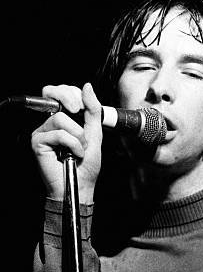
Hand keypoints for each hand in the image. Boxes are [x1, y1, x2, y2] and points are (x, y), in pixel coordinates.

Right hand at [31, 83, 102, 202]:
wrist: (82, 184)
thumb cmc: (87, 164)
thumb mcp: (95, 133)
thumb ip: (92, 110)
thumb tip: (88, 87)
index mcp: (66, 118)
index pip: (63, 92)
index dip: (72, 92)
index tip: (83, 106)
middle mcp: (52, 122)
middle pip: (51, 93)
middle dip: (68, 97)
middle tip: (78, 111)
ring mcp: (44, 131)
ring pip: (61, 118)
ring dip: (78, 135)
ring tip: (80, 148)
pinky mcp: (38, 141)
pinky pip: (58, 133)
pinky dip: (72, 144)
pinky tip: (73, 154)